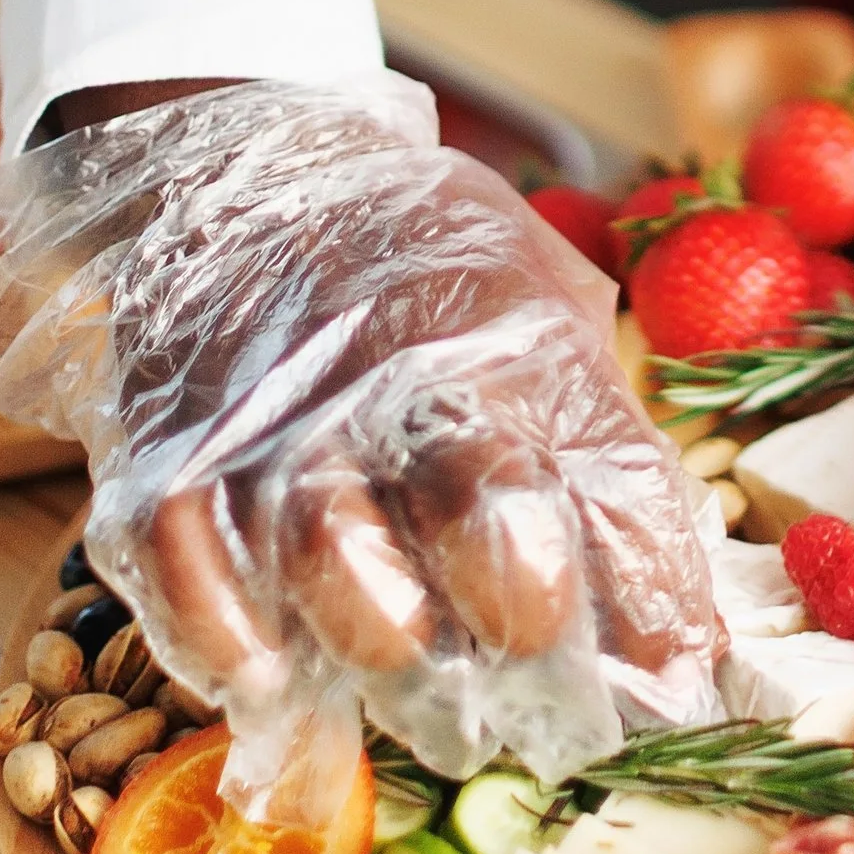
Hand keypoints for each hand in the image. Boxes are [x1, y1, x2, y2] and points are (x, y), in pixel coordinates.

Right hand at [0, 74, 718, 809]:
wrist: (257, 168)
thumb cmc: (431, 273)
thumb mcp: (549, 313)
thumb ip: (601, 455)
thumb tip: (677, 645)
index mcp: (523, 330)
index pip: (615, 474)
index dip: (654, 597)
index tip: (679, 685)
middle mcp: (404, 363)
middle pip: (474, 496)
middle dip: (519, 600)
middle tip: (534, 659)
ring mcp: (281, 401)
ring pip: (328, 540)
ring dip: (377, 629)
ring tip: (409, 668)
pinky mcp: (174, 437)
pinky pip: (184, 553)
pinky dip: (220, 630)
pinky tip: (268, 676)